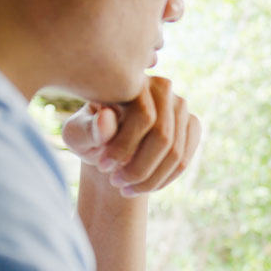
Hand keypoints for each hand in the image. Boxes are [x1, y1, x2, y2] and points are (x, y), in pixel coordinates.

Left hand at [63, 76, 200, 196]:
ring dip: (151, 178)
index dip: (124, 146)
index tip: (101, 167)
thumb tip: (107, 118)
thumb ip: (88, 128)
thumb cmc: (90, 134)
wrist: (110, 141)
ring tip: (127, 188)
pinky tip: (144, 186)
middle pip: (164, 137)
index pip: (143, 116)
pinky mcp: (192, 125)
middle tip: (116, 183)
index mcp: (133, 81)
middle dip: (139, 167)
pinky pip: (184, 160)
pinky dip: (164, 179)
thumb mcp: (78, 134)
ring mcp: (181, 106)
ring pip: (176, 152)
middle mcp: (162, 87)